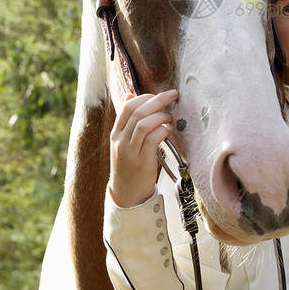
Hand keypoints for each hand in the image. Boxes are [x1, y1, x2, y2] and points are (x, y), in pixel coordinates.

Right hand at [108, 89, 177, 207]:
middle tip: (172, 96)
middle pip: (137, 112)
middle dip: (157, 100)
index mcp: (116, 133)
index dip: (145, 97)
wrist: (126, 194)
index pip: (127, 107)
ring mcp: (130, 151)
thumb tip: (130, 95)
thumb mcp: (125, 141)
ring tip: (170, 117)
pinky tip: (168, 131)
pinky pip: (151, 140)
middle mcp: (120, 140)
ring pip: (143, 124)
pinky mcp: (141, 162)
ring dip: (160, 116)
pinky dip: (162, 131)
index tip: (159, 95)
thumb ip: (128, 120)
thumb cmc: (130, 165)